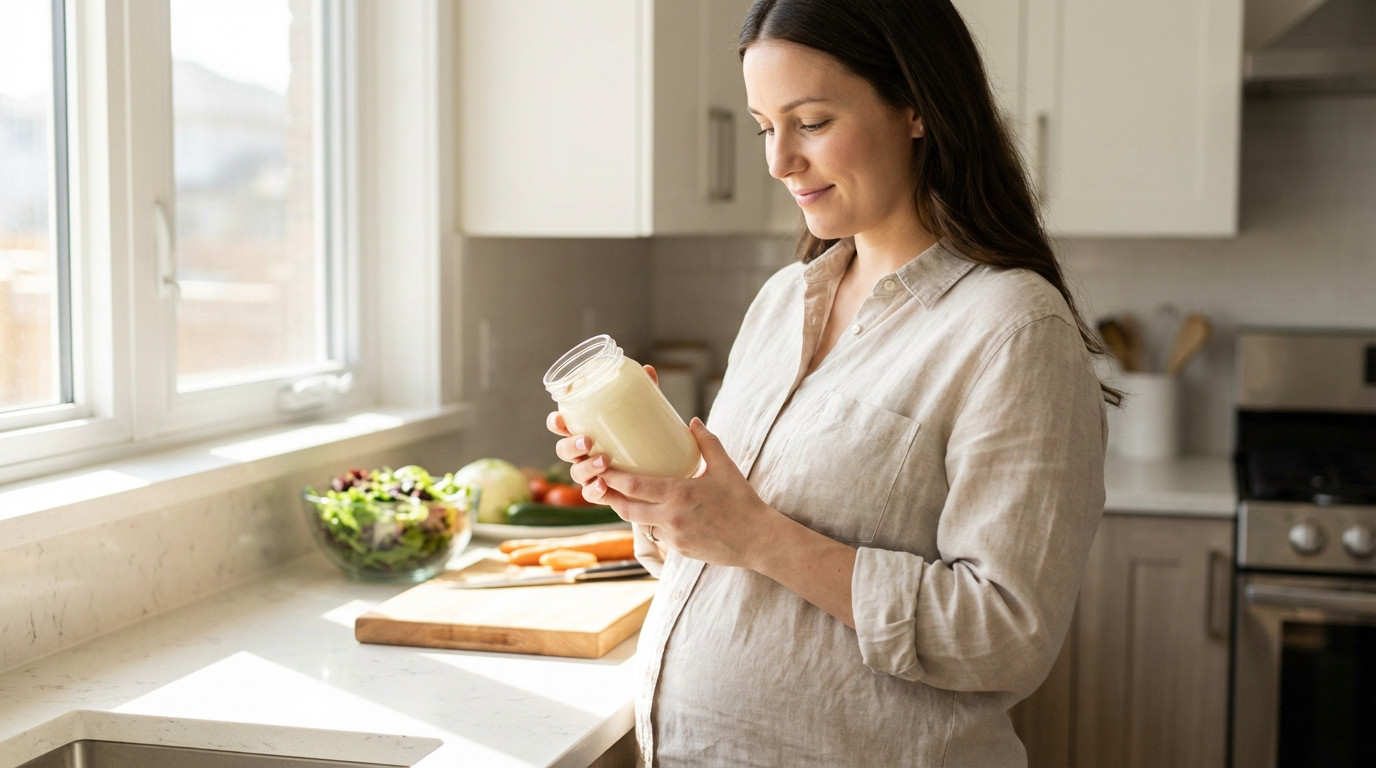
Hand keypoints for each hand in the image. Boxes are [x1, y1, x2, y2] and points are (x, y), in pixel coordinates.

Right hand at [547, 364, 657, 497]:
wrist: (658, 474)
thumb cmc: (642, 437)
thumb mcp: (644, 415)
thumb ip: (645, 393)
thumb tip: (648, 369)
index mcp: (586, 431)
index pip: (562, 426)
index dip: (556, 423)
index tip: (560, 419)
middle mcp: (583, 454)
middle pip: (563, 451)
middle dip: (570, 446)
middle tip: (588, 440)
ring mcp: (590, 475)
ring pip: (576, 473)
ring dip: (586, 467)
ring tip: (605, 461)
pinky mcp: (602, 492)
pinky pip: (591, 495)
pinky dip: (594, 490)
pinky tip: (603, 485)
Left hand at [583, 418, 777, 569]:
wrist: (758, 540)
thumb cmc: (743, 502)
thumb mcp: (725, 468)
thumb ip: (707, 443)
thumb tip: (693, 421)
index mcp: (679, 494)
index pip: (633, 485)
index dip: (611, 477)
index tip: (599, 467)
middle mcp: (671, 517)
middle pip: (625, 508)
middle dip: (608, 496)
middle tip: (597, 483)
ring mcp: (673, 537)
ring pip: (640, 523)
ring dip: (629, 510)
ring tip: (619, 496)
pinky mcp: (679, 550)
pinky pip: (658, 535)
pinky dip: (653, 523)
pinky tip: (653, 513)